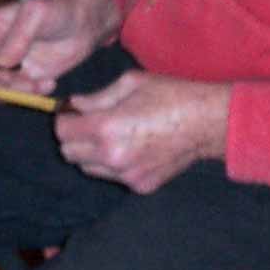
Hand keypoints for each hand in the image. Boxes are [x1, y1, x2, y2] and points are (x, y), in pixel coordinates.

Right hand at [0, 0, 119, 94]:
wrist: (84, 21)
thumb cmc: (58, 9)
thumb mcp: (36, 15)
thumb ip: (18, 37)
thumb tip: (0, 65)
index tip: (9, 76)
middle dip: (6, 87)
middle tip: (30, 84)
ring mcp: (6, 65)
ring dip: (20, 94)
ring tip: (43, 84)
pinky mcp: (23, 77)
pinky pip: (18, 96)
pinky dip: (32, 96)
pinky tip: (50, 83)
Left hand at [55, 71, 230, 192]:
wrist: (206, 122)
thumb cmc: (170, 95)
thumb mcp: (130, 83)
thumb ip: (97, 96)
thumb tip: (74, 104)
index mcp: (107, 128)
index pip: (63, 132)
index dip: (64, 119)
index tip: (72, 113)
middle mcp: (113, 156)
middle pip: (69, 154)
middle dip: (73, 137)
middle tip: (88, 123)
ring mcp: (127, 175)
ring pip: (88, 169)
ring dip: (91, 153)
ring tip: (111, 136)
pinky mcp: (140, 186)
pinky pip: (112, 177)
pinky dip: (113, 164)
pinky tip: (131, 147)